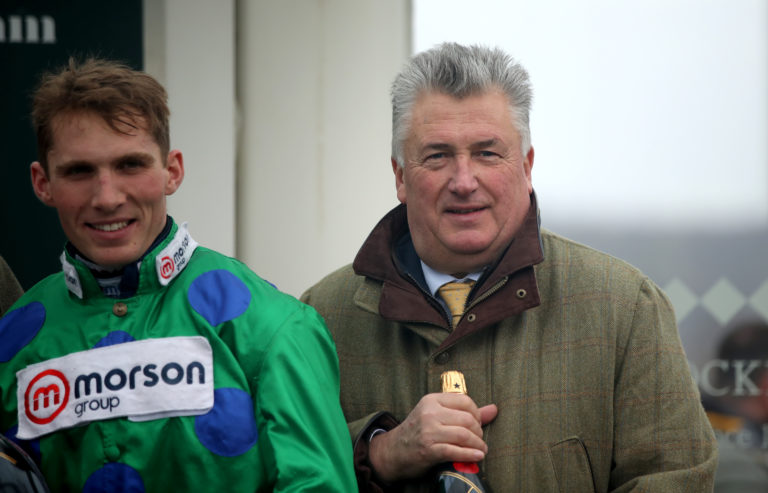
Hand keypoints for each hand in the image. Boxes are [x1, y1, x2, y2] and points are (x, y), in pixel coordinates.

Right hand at [368, 393, 497, 481]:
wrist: (393, 452)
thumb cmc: (418, 432)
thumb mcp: (437, 416)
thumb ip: (465, 412)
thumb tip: (494, 409)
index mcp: (432, 400)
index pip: (465, 400)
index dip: (477, 413)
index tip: (477, 424)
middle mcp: (430, 413)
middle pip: (467, 419)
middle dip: (479, 432)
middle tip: (479, 440)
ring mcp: (428, 431)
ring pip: (464, 435)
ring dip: (478, 444)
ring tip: (481, 449)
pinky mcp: (428, 449)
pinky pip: (456, 451)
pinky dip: (470, 455)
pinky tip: (477, 456)